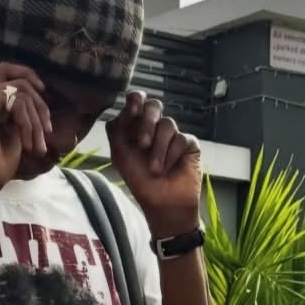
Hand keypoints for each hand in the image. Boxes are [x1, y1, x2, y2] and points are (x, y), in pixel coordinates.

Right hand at [0, 62, 52, 194]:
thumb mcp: (16, 128)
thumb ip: (22, 108)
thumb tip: (40, 92)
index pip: (9, 72)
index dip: (29, 76)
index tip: (44, 95)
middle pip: (20, 81)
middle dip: (40, 107)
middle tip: (47, 134)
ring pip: (22, 91)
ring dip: (36, 121)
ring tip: (37, 146)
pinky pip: (17, 100)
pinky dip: (27, 122)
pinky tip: (26, 143)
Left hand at [107, 91, 201, 234]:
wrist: (162, 203)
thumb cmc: (140, 181)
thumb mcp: (120, 155)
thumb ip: (116, 130)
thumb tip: (121, 108)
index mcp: (137, 127)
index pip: (137, 101)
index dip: (135, 100)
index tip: (132, 110)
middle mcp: (155, 127)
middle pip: (154, 106)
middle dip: (147, 123)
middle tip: (142, 144)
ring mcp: (172, 135)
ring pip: (167, 124)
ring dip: (158, 150)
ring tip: (155, 170)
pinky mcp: (188, 143)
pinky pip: (181, 139)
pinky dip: (171, 156)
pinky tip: (169, 169)